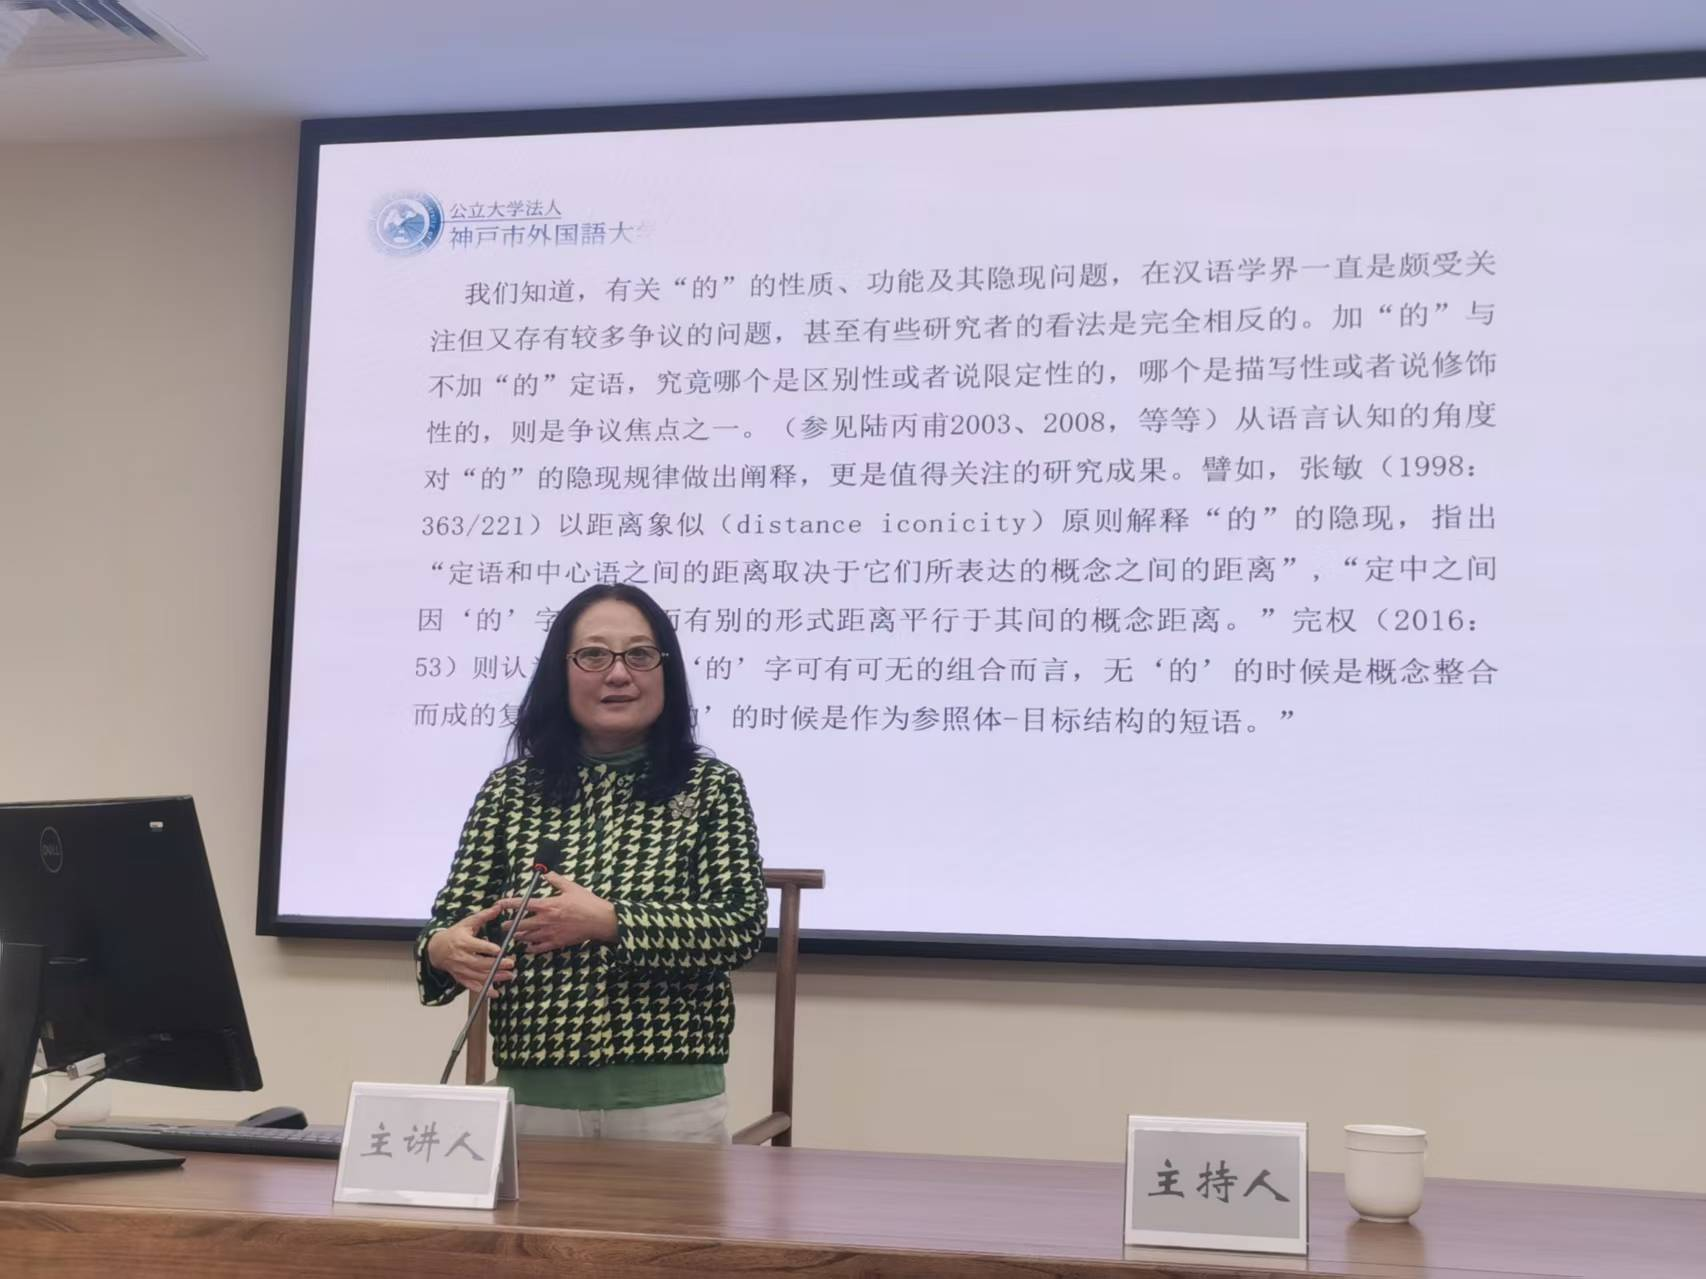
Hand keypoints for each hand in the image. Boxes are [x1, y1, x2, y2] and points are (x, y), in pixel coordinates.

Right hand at [425, 903, 516, 997]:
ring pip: (478, 975)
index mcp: (463, 942)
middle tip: (511, 964)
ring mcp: (460, 969)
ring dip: (494, 977)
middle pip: (479, 963)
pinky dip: (483, 990)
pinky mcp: (460, 977)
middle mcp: (461, 957)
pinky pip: (471, 986)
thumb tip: (498, 906)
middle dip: (496, 965)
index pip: (476, 945)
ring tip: (508, 976)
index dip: (487, 948)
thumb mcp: (468, 923)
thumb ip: (483, 916)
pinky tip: (495, 993)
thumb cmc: (455, 934)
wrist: (436, 949)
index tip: (499, 950)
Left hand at [496, 871, 617, 954]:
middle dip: (509, 925)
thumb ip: (556, 880)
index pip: (522, 904)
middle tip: (503, 925)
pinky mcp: (557, 942)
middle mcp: (545, 920)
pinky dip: (532, 949)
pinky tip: (528, 948)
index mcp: (547, 905)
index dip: (508, 903)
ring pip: (528, 937)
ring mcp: (550, 933)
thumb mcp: (571, 887)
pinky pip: (540, 948)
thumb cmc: (587, 903)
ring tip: (514, 936)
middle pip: (520, 924)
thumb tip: (546, 873)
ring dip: (519, 937)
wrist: (600, 921)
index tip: (499, 904)